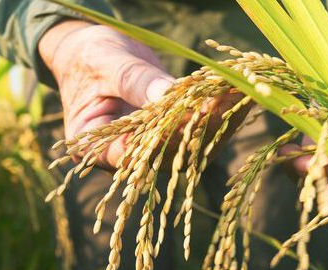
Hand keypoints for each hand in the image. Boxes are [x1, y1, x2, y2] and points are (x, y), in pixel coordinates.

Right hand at [39, 21, 247, 168]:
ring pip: (189, 146)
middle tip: (226, 100)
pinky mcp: (171, 134)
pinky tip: (238, 92)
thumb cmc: (88, 58)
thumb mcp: (105, 63)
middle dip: (199, 127)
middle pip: (166, 154)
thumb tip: (168, 94)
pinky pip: (197, 130)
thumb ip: (133, 81)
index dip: (161, 140)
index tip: (188, 117)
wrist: (93, 54)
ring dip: (218, 121)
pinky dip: (218, 112)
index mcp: (95, 147)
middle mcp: (126, 157)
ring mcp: (151, 148)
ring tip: (240, 93)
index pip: (130, 155)